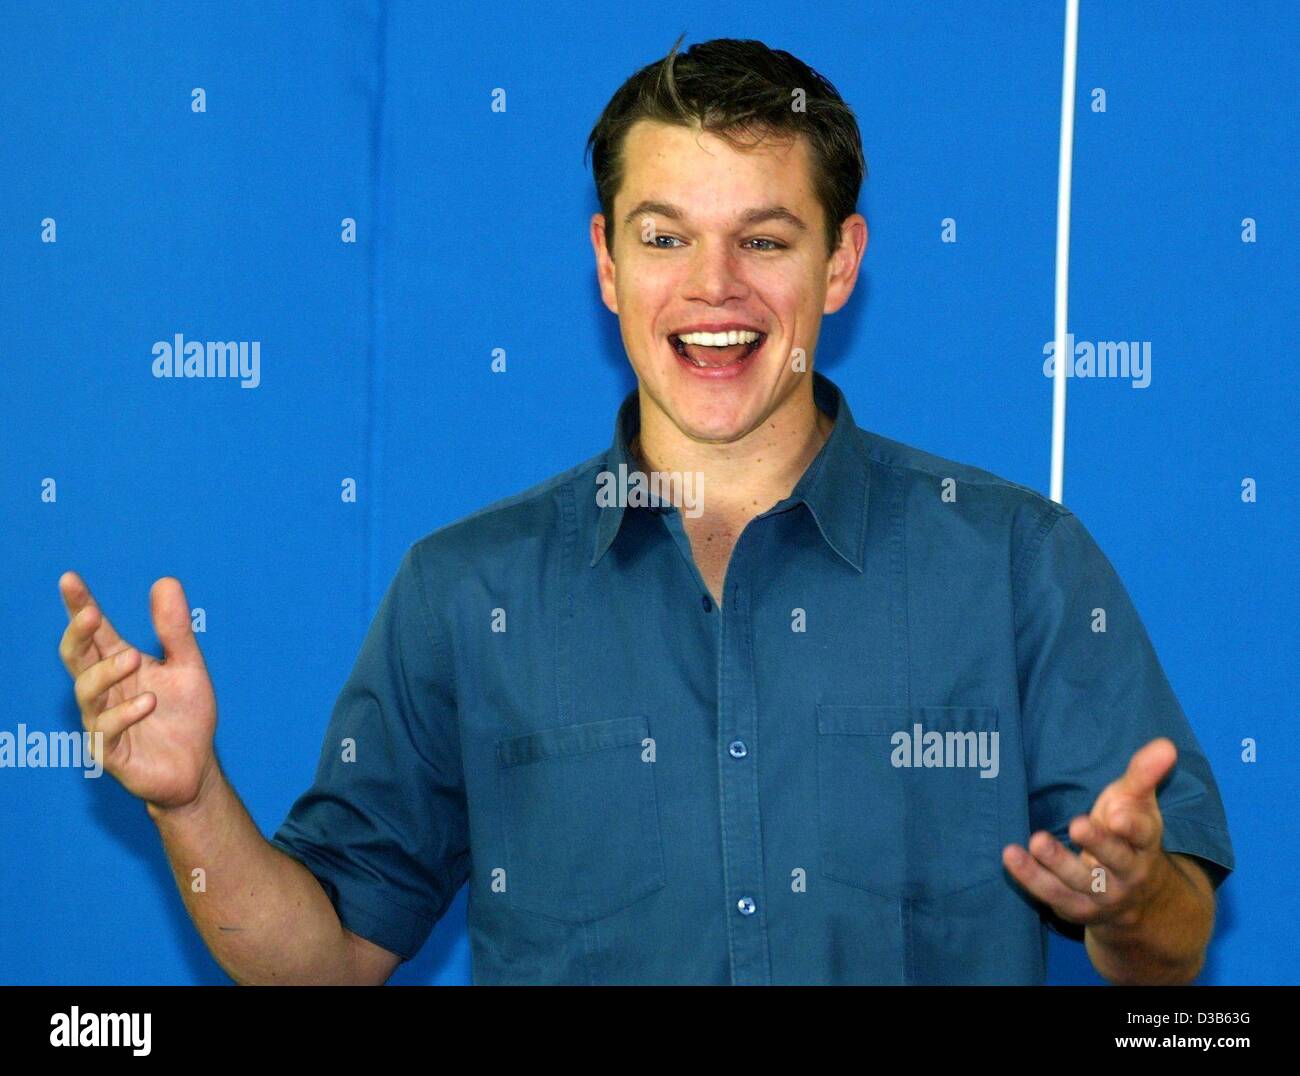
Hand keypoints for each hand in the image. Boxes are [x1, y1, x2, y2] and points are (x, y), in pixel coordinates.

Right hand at [58, 571, 218, 811]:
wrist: (196, 768)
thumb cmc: (186, 715)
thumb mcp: (187, 666)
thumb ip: (174, 629)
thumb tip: (165, 581)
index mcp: (119, 664)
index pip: (95, 632)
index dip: (80, 606)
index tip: (70, 579)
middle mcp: (105, 690)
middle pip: (77, 657)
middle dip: (79, 634)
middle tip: (92, 614)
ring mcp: (103, 721)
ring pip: (87, 692)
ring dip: (107, 673)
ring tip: (135, 659)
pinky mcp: (112, 752)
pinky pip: (107, 731)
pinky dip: (125, 714)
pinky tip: (148, 702)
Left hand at [1002, 737, 1181, 929]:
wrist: (1136, 899)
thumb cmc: (1128, 835)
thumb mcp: (1137, 803)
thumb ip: (1144, 774)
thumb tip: (1165, 744)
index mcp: (1146, 845)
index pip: (1144, 835)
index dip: (1132, 825)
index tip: (1118, 815)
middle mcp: (1129, 873)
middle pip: (1116, 860)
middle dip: (1098, 844)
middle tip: (1077, 825)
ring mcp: (1102, 894)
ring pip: (1081, 881)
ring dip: (1057, 863)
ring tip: (1037, 840)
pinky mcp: (1075, 906)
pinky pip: (1051, 893)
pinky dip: (1030, 877)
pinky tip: (1010, 856)